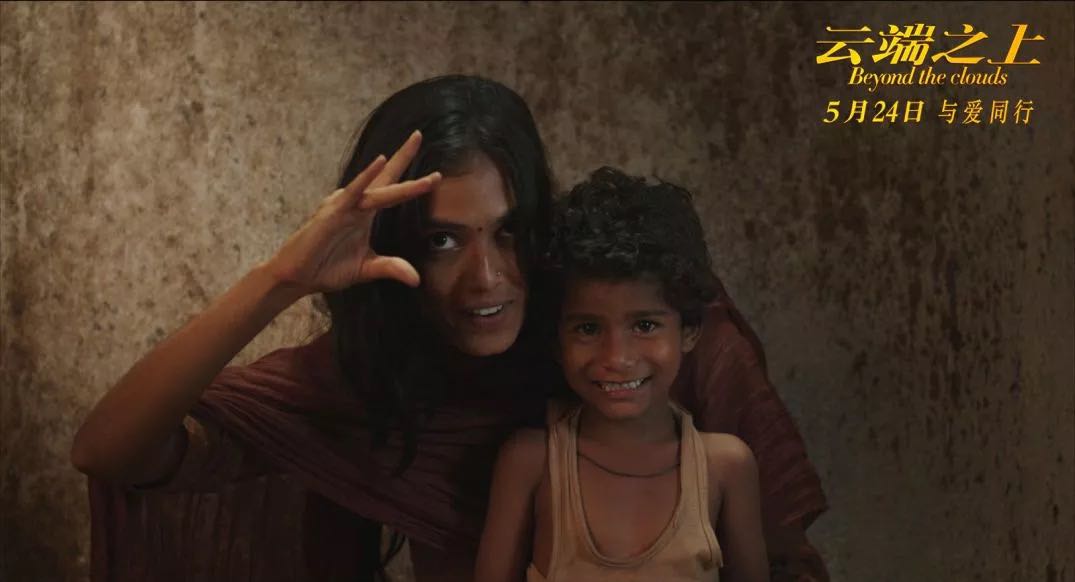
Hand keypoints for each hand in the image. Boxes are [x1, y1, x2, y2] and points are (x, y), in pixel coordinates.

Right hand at [266, 130, 440, 295]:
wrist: (298, 277)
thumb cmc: (328, 268)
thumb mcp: (367, 269)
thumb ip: (391, 267)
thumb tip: (416, 279)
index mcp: (365, 214)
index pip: (392, 190)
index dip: (411, 181)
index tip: (435, 173)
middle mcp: (356, 205)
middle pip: (385, 177)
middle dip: (402, 156)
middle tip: (418, 134)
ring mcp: (344, 206)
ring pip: (377, 188)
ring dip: (395, 170)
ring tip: (413, 151)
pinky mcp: (332, 214)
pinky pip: (352, 193)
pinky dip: (365, 178)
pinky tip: (378, 162)